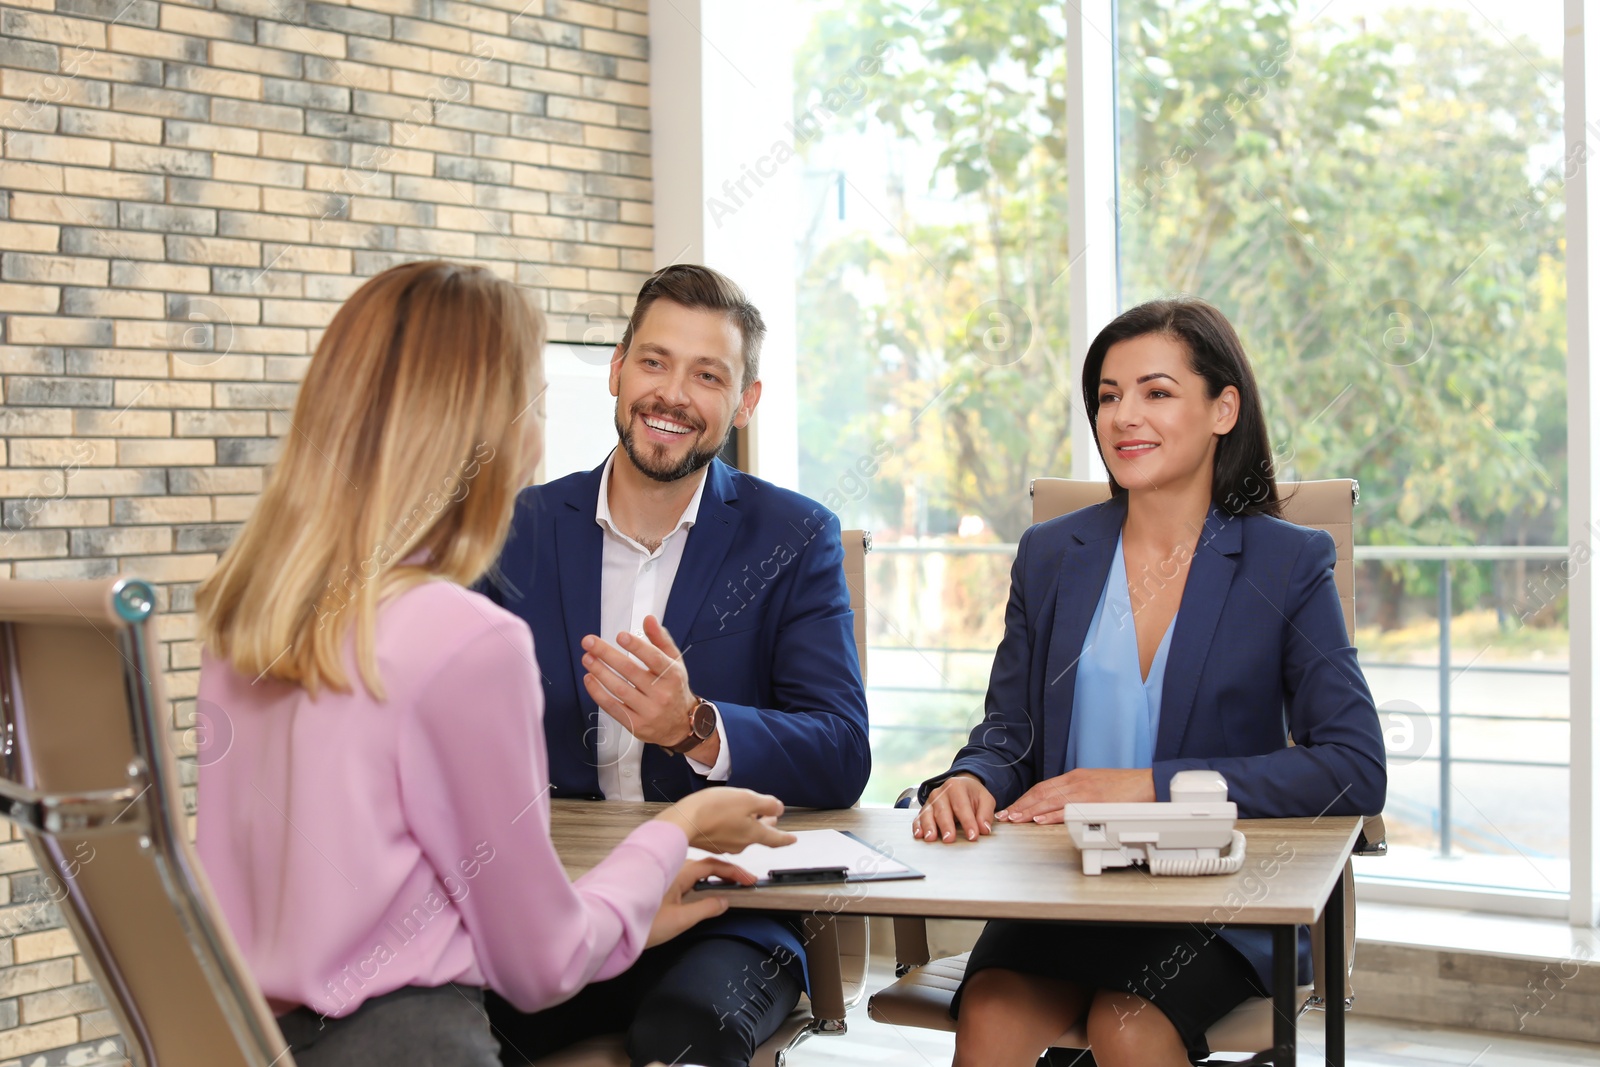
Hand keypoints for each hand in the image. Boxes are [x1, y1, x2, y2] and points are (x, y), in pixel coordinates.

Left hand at [582, 616, 698, 747]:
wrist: (681, 725)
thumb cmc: (674, 688)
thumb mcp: (674, 662)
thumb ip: (660, 640)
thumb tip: (648, 619)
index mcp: (673, 676)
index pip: (655, 659)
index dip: (637, 647)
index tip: (620, 636)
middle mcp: (662, 694)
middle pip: (631, 672)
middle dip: (607, 655)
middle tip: (589, 642)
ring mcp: (648, 711)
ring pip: (619, 689)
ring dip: (600, 672)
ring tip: (587, 658)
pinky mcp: (636, 725)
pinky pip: (612, 707)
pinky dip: (598, 693)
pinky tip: (589, 679)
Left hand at [647, 857, 753, 947]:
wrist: (612, 925)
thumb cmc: (640, 923)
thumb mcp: (680, 920)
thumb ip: (705, 909)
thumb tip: (724, 902)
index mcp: (679, 872)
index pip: (713, 866)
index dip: (734, 872)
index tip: (749, 880)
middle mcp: (672, 869)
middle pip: (706, 865)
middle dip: (727, 872)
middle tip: (744, 882)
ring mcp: (665, 875)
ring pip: (695, 871)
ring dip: (714, 876)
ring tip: (730, 886)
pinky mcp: (659, 884)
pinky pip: (686, 877)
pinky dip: (702, 881)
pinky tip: (706, 891)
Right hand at [656, 786, 796, 852]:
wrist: (683, 822)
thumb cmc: (713, 810)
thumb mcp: (747, 799)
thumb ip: (767, 804)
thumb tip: (779, 808)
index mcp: (753, 834)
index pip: (775, 839)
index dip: (786, 838)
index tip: (793, 839)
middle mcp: (741, 843)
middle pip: (759, 835)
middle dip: (767, 826)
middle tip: (773, 819)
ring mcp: (725, 844)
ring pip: (743, 834)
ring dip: (749, 824)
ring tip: (751, 813)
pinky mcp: (711, 842)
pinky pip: (728, 834)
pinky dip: (733, 825)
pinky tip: (727, 817)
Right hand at [913, 773, 995, 843]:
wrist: (961, 786)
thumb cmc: (972, 795)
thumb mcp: (985, 800)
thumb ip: (986, 814)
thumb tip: (984, 829)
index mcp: (956, 786)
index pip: (962, 806)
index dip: (968, 822)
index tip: (972, 835)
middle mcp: (941, 792)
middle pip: (942, 810)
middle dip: (946, 825)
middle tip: (949, 839)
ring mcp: (931, 801)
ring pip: (928, 814)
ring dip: (928, 826)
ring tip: (931, 838)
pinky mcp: (925, 809)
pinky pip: (919, 818)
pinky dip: (918, 826)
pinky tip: (919, 835)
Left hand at [996, 768, 1155, 824]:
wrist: (1149, 784)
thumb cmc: (1126, 787)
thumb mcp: (1096, 784)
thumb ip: (1079, 792)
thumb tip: (1062, 805)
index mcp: (1075, 778)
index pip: (1043, 787)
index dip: (1025, 798)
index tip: (1013, 808)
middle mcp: (1076, 782)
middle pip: (1041, 793)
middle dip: (1021, 805)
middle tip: (1005, 815)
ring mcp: (1084, 792)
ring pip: (1049, 800)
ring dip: (1029, 811)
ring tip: (1015, 818)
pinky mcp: (1094, 802)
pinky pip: (1068, 809)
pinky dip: (1051, 815)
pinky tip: (1039, 820)